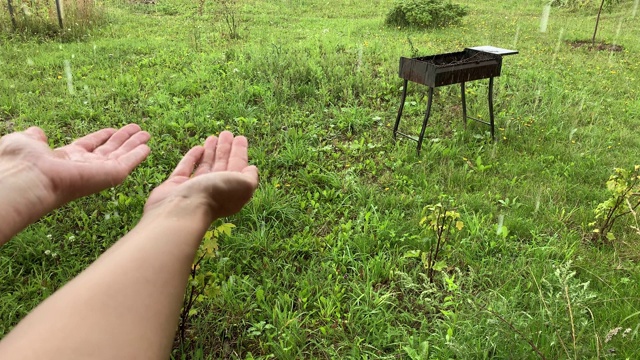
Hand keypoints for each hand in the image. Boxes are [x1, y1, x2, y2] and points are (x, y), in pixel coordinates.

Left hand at [0, 124, 150, 207]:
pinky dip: (138, 155)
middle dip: (123, 140)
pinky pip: (128, 163)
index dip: (101, 137)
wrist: (30, 178)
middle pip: (109, 150)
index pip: (89, 146)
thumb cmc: (23, 162)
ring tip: (147, 133)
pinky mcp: (110, 175)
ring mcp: (98, 172)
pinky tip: (147, 147)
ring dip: (134, 144)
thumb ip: (35, 138)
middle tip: (137, 129)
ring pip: (121, 156)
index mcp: (67, 158)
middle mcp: (85, 166)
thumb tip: (37, 132)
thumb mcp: (26, 142)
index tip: (112, 130)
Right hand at [145, 131, 258, 220]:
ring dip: (211, 151)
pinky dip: (193, 157)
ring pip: (206, 165)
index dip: (240, 152)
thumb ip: (251, 177)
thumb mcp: (244, 186)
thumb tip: (252, 168)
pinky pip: (186, 167)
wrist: (184, 208)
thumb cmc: (216, 194)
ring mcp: (195, 187)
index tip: (240, 138)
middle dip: (226, 148)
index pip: (238, 167)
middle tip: (226, 133)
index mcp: (232, 189)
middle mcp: (215, 188)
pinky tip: (198, 148)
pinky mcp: (176, 184)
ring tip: (213, 136)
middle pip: (222, 164)